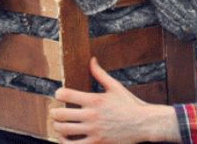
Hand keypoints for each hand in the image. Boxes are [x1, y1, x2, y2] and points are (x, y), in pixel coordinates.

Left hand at [50, 57, 179, 142]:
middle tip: (53, 112)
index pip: (67, 95)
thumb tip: (92, 59)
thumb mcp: (115, 86)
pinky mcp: (97, 143)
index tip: (57, 94)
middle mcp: (92, 116)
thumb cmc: (129, 103)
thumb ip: (100, 73)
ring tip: (57, 124)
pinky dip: (65, 143)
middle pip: (62, 115)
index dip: (58, 93)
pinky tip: (64, 139)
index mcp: (95, 100)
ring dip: (57, 127)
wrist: (143, 123)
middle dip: (54, 113)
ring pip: (65, 131)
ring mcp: (94, 131)